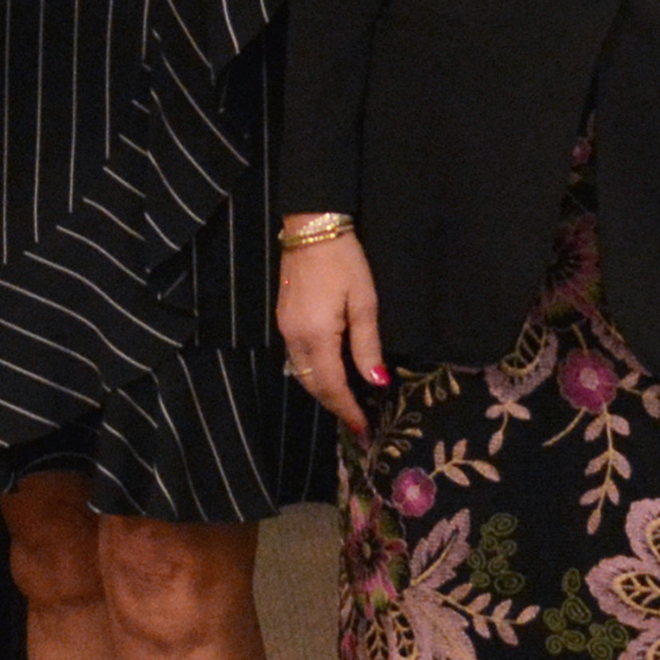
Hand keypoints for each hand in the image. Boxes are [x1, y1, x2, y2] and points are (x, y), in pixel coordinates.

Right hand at [276, 229, 384, 428]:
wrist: (311, 228)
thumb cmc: (344, 262)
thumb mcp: (365, 302)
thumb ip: (367, 346)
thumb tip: (375, 383)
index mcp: (317, 336)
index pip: (332, 386)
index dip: (348, 411)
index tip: (364, 431)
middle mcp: (295, 338)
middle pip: (313, 386)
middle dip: (335, 407)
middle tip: (358, 425)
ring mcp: (285, 330)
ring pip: (302, 375)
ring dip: (324, 393)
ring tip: (347, 405)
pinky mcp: (284, 321)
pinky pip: (298, 360)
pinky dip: (314, 376)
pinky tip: (331, 376)